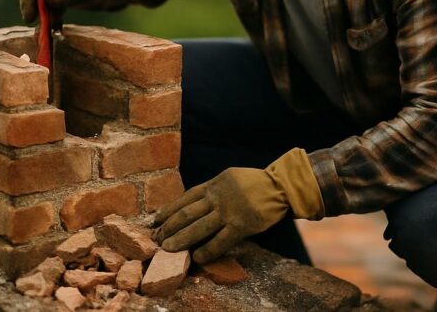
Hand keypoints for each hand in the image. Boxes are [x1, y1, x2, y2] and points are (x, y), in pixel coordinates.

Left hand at [153, 148, 323, 263]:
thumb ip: (213, 189)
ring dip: (181, 238)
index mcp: (214, 184)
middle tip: (156, 238)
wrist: (281, 186)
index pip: (185, 198)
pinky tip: (197, 257)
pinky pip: (220, 240)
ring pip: (198, 227)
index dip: (169, 209)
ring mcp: (229, 211)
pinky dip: (207, 249)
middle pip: (187, 213)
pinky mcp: (241, 225)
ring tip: (168, 248)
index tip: (155, 220)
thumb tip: (193, 203)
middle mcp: (218, 197)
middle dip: (169, 226)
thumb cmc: (254, 183)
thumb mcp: (230, 178)